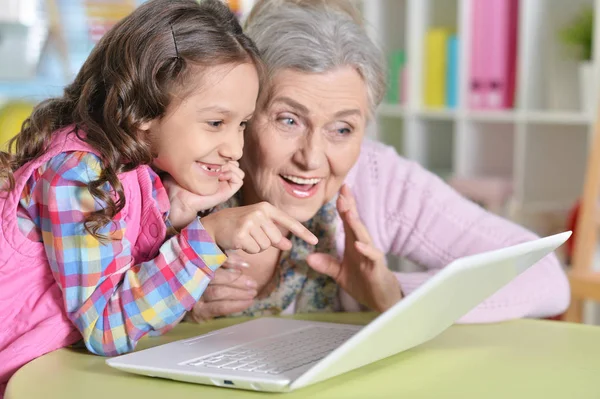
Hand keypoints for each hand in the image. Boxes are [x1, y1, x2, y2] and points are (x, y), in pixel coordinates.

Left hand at [163, 161, 243, 229]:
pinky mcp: (227, 192)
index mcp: (214, 171)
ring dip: (231, 168)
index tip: (211, 155)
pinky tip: (220, 176)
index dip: (223, 155)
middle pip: (235, 164)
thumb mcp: (193, 165)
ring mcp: (225, 185)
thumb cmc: (182, 181)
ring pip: (239, 172)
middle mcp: (221, 178)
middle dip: (228, 160)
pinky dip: (232, 175)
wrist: (180, 196)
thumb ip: (204, 158)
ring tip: (218, 170)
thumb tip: (216, 152)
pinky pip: (239, 180)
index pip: (228, 159)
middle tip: (215, 163)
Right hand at [186, 252, 256, 321]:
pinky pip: (220, 307)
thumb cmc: (205, 279)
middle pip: (216, 277)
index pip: (213, 260)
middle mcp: (192, 279)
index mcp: (196, 264)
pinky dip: (235, 305)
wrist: (186, 303)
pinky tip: (247, 303)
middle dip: (238, 280)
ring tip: (253, 293)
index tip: (247, 265)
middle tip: (253, 283)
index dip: (231, 261)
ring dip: (239, 293)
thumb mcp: (213, 266)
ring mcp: (194, 296)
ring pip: (218, 292)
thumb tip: (244, 264)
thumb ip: (226, 260)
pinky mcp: (199, 311)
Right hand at [201, 201, 318, 253]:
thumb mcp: (259, 226)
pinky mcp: (242, 233)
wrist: (214, 225)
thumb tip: (289, 245)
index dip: (303, 233)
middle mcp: (260, 212)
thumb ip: (275, 235)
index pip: (289, 222)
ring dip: (256, 246)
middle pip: (276, 238)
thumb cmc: (239, 225)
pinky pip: (255, 250)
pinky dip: (248, 249)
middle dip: (266, 241)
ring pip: (266, 246)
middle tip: (251, 234)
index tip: (315, 241)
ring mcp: (250, 222)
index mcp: (266, 208)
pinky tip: (239, 241)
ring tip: (245, 237)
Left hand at [306, 184, 401, 311]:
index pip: (348, 222)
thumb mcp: (340, 274)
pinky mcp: (377, 268)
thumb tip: (309, 257)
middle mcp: (363, 246)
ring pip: (364, 236)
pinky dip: (366, 249)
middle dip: (350, 207)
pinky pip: (372, 257)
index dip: (344, 206)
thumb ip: (327, 264)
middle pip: (356, 224)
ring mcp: (371, 256)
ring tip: (348, 212)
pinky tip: (358, 243)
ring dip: (356, 224)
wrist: (382, 300)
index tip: (339, 191)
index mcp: (354, 244)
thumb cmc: (364, 283)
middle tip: (343, 191)